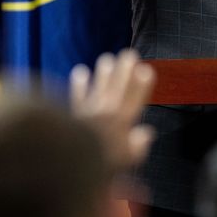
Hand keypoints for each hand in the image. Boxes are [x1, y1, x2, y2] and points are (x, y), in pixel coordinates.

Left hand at [69, 50, 155, 169]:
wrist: (69, 159)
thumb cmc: (101, 162)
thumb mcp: (127, 159)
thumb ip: (138, 146)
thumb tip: (146, 133)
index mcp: (122, 124)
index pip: (135, 100)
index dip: (140, 85)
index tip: (146, 69)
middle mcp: (106, 113)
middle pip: (117, 88)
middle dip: (124, 70)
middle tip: (129, 54)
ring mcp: (89, 111)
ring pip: (98, 88)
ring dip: (103, 73)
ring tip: (107, 58)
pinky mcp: (72, 114)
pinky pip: (76, 96)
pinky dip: (78, 84)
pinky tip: (79, 71)